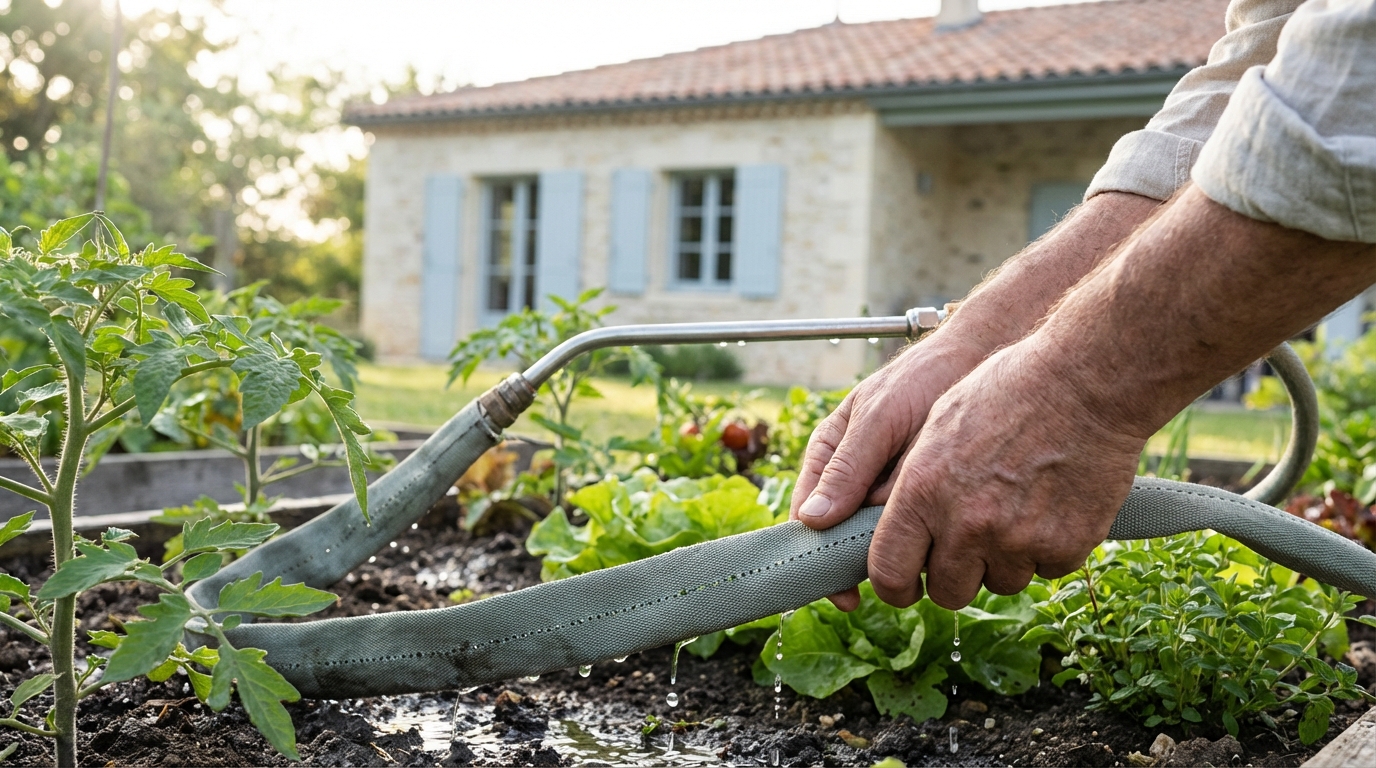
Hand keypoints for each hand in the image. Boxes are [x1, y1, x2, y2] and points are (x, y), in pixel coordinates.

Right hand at [789, 334, 985, 609]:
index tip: (842, 592)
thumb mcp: (878, 418)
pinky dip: (930, 539)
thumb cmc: (922, 378)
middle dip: (868, 559)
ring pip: (885, 538)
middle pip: (846, 537)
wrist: (982, 361)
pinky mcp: (926, 496)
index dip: (820, 558)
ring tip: (930, 552)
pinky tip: (949, 542)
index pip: (809, 518)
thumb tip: (811, 520)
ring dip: (903, 549)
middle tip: (894, 583)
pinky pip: (920, 529)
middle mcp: (855, 480)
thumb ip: (848, 467)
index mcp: (828, 458)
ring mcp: (890, 490)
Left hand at [843, 339, 1144, 607]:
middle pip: (947, 592)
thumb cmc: (1005, 392)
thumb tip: (872, 522)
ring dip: (1004, 559)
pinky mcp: (1065, 546)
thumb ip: (908, 485)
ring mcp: (1018, 540)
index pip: (889, 572)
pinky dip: (1048, 548)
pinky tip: (1052, 504)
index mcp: (923, 492)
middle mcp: (966, 524)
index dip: (895, 587)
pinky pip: (1046, 570)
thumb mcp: (936, 425)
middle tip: (968, 544)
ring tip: (1016, 507)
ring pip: (1000, 583)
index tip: (905, 586)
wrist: (1084, 381)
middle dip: (954, 576)